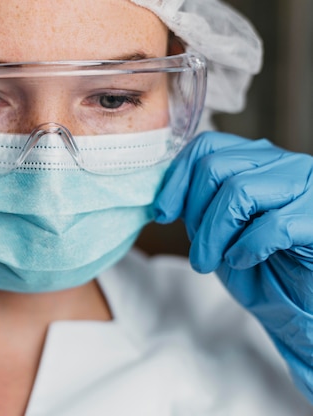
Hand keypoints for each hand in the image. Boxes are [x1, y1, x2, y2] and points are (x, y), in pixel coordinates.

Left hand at [154, 131, 312, 402]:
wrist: (300, 302)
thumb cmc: (262, 266)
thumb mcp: (219, 231)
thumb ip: (198, 206)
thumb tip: (164, 199)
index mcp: (258, 161)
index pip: (207, 145)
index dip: (177, 178)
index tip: (163, 214)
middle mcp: (285, 164)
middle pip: (215, 167)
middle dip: (194, 214)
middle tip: (198, 252)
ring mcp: (307, 187)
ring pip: (239, 191)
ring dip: (213, 234)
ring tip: (210, 261)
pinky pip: (274, 224)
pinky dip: (248, 246)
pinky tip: (244, 260)